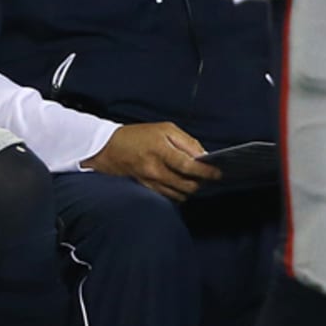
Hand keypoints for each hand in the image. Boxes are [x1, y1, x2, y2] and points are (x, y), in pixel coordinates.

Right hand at [82, 121, 221, 200]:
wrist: (108, 148)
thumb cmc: (138, 135)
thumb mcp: (164, 129)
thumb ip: (187, 142)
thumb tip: (204, 156)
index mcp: (161, 151)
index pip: (189, 167)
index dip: (206, 172)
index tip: (218, 174)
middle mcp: (155, 169)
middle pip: (187, 185)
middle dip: (200, 182)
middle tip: (206, 176)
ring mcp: (150, 181)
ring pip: (179, 194)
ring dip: (190, 189)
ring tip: (193, 180)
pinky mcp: (146, 188)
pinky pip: (169, 196)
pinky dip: (178, 193)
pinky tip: (180, 184)